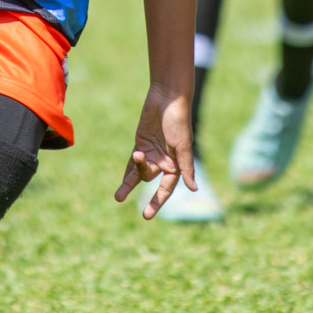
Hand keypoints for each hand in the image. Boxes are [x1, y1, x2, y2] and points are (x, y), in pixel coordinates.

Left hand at [114, 83, 195, 218]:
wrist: (167, 97)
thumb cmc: (178, 121)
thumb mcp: (182, 146)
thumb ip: (186, 167)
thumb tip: (194, 189)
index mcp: (177, 165)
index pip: (166, 188)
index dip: (157, 201)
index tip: (146, 214)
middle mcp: (164, 161)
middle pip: (149, 180)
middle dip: (136, 190)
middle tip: (122, 201)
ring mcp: (151, 152)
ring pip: (138, 173)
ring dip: (127, 183)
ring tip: (118, 197)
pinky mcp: (141, 142)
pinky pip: (133, 161)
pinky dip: (128, 170)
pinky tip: (122, 180)